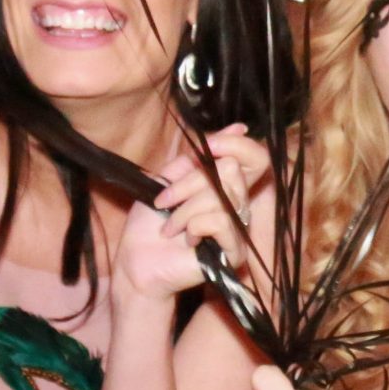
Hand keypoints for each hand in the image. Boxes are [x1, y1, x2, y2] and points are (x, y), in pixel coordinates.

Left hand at [111, 125, 266, 303]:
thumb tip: (237, 128)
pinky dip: (195, 224)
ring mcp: (239, 229)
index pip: (252, 156)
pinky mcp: (235, 251)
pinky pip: (221, 220)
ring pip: (221, 196)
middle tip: (166, 201)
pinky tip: (186, 239)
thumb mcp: (169, 178)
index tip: (203, 148)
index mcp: (227, 187)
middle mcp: (239, 205)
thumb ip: (198, 156)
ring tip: (170, 226)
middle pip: (230, 171)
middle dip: (189, 183)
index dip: (230, 145)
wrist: (137, 262)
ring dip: (184, 209)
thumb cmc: (150, 222)